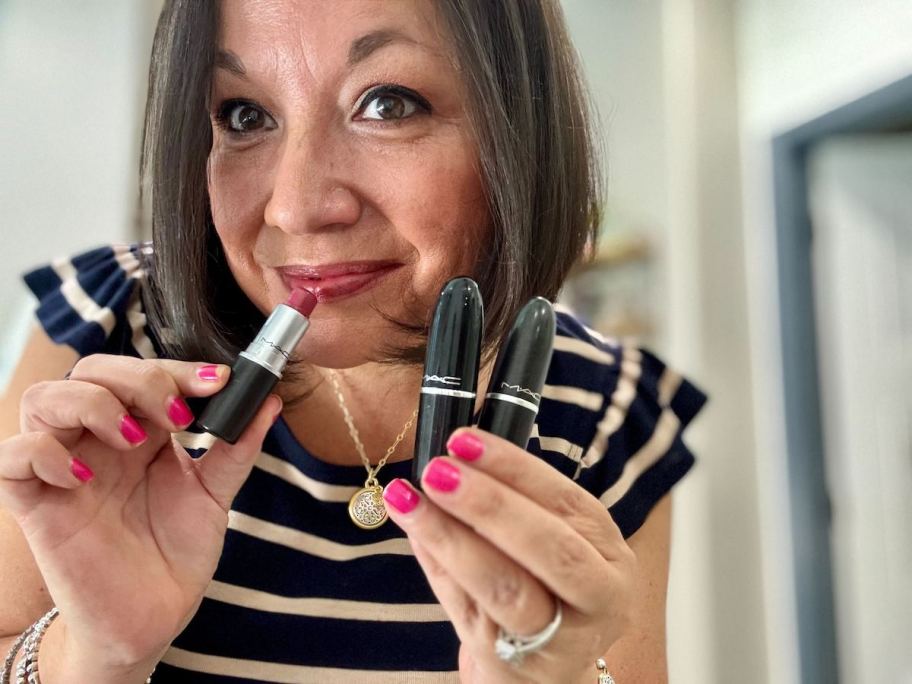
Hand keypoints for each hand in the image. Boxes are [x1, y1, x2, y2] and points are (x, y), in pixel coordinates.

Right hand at [0, 355, 280, 670]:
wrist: (154, 615)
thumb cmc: (175, 551)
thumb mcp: (213, 494)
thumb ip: (237, 448)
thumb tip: (269, 401)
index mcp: (138, 429)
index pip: (142, 372)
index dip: (176, 369)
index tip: (218, 381)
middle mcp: (97, 440)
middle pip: (92, 371)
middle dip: (139, 379)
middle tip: (179, 416)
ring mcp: (63, 469)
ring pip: (43, 398)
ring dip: (92, 404)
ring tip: (135, 440)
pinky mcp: (36, 506)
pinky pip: (12, 458)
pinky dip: (42, 453)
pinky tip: (83, 479)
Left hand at [383, 428, 635, 683]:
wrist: (542, 675)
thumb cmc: (544, 592)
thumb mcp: (549, 544)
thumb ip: (512, 503)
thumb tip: (455, 453)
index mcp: (610, 552)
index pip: (567, 500)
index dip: (514, 466)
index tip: (464, 440)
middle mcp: (599, 597)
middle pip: (551, 548)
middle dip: (490, 503)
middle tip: (438, 471)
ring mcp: (560, 639)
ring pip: (508, 589)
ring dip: (452, 538)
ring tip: (409, 500)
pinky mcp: (515, 667)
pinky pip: (470, 613)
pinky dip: (438, 569)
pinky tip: (414, 534)